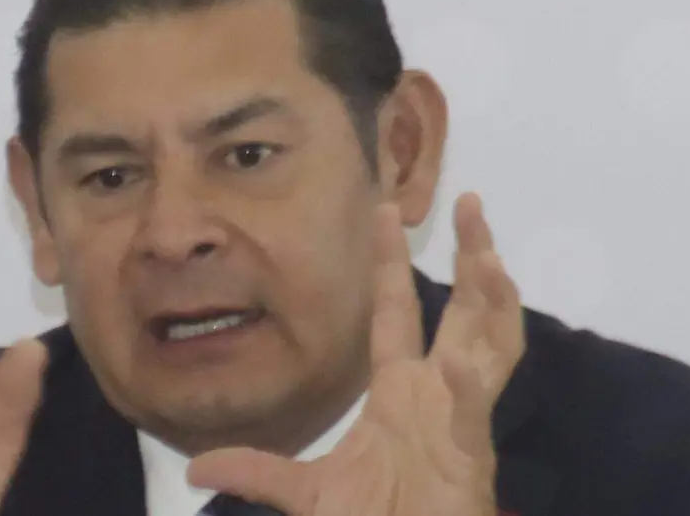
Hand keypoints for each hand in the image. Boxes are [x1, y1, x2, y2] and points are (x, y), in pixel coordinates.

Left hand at [187, 193, 524, 515]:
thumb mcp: (307, 494)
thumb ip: (257, 473)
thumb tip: (197, 470)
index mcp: (399, 393)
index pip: (397, 312)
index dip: (392, 262)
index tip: (386, 211)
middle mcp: (436, 394)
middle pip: (461, 310)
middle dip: (471, 256)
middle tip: (469, 202)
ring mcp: (457, 420)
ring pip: (489, 347)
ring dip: (491, 301)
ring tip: (487, 255)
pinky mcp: (468, 456)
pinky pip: (471, 415)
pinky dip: (467, 390)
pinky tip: (458, 364)